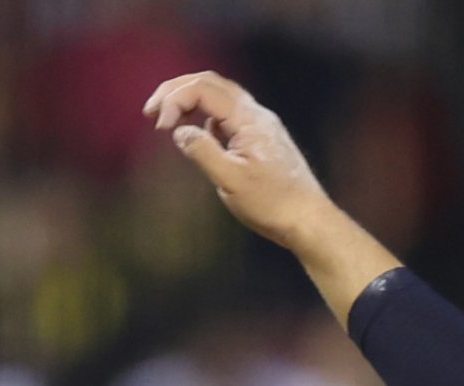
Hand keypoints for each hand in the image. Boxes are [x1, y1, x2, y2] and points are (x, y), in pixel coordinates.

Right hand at [144, 72, 399, 322]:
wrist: (312, 223)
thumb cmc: (274, 206)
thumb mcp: (231, 182)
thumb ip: (202, 152)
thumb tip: (180, 133)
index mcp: (249, 118)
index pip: (203, 89)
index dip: (175, 100)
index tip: (160, 126)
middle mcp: (257, 114)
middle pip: (210, 83)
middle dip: (176, 92)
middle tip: (151, 111)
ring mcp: (262, 126)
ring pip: (220, 97)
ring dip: (191, 103)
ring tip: (169, 121)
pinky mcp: (263, 140)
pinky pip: (229, 117)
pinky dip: (207, 118)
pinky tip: (199, 138)